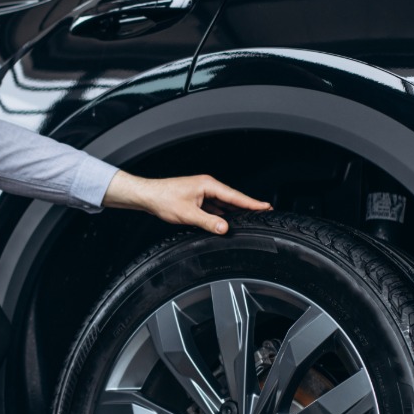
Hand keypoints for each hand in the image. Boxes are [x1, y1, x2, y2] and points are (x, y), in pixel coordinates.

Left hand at [102, 170, 271, 233]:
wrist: (147, 195)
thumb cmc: (163, 199)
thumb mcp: (188, 214)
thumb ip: (208, 222)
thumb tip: (225, 228)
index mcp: (208, 185)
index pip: (234, 196)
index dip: (251, 203)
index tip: (266, 207)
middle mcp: (207, 186)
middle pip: (231, 199)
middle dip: (247, 206)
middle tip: (264, 213)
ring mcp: (202, 192)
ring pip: (223, 204)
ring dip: (234, 211)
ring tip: (249, 218)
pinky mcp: (196, 198)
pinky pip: (214, 207)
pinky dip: (221, 214)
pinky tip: (226, 221)